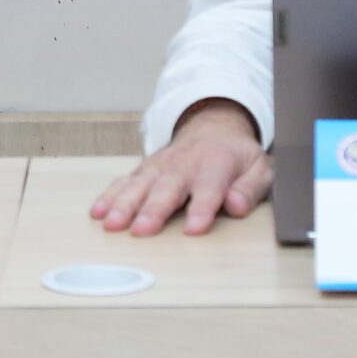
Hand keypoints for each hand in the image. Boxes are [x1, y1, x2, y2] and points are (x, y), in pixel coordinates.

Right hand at [90, 100, 270, 235]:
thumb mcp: (259, 167)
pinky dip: (109, 196)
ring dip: (124, 204)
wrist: (212, 127)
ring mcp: (160, 167)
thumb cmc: (236, 155)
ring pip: (139, 185)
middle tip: (141, 230)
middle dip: (152, 210)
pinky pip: (124, 182)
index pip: (208, 188)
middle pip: (166, 189)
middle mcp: (183, 164)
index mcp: (215, 164)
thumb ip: (250, 188)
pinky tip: (98, 212)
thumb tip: (236, 206)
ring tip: (112, 224)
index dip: (201, 209)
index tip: (194, 230)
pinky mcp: (144, 171)